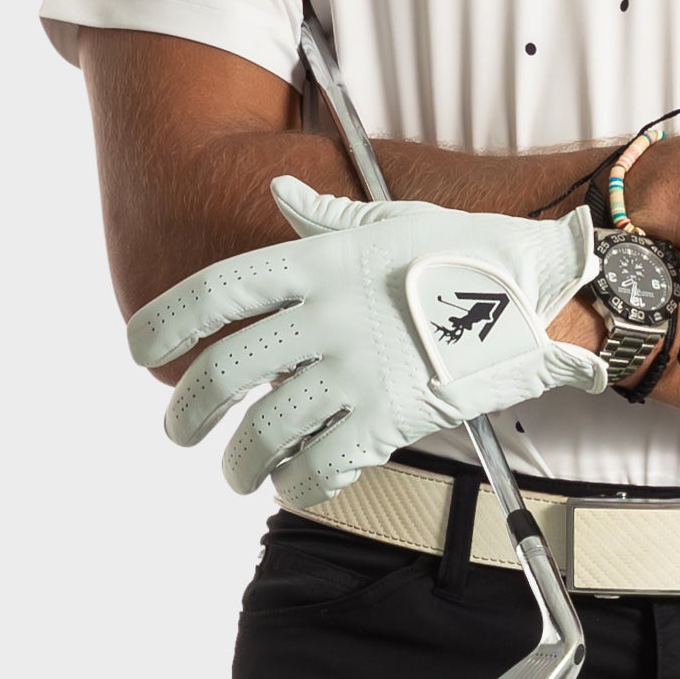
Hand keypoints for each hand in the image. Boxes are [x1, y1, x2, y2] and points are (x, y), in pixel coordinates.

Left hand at [129, 181, 585, 507]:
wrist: (541, 289)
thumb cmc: (466, 250)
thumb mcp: (391, 220)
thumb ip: (325, 217)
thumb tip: (281, 193)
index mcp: (317, 262)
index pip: (215, 292)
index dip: (163, 322)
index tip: (138, 352)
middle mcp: (326, 314)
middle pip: (225, 372)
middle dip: (188, 412)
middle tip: (180, 432)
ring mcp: (357, 369)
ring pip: (265, 431)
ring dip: (239, 464)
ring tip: (236, 474)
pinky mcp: (390, 418)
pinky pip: (321, 467)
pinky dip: (299, 485)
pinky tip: (294, 484)